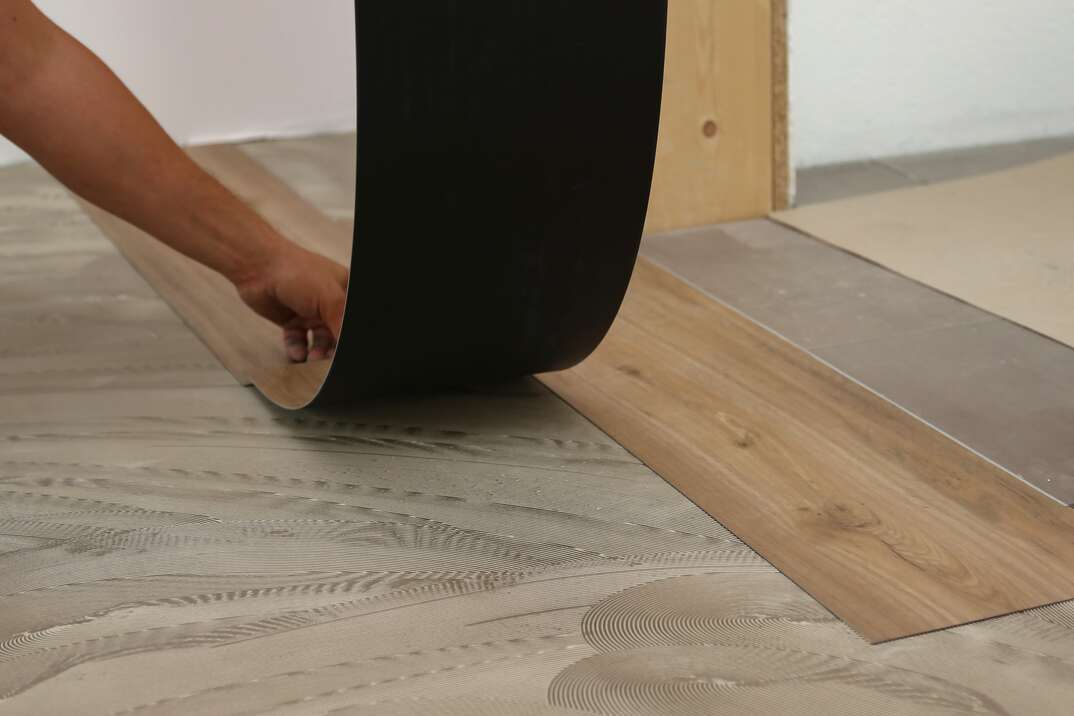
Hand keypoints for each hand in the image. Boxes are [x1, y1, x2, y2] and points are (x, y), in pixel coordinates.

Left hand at [233, 242, 348, 361]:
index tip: (345, 352)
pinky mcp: (293, 321)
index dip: (350, 336)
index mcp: (346, 291)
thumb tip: (347, 347)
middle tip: (329, 361)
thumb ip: (342, 324)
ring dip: (318, 353)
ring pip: (321, 342)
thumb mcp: (329, 297)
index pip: (352, 320)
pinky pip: (299, 341)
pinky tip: (297, 353)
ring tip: (312, 359)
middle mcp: (330, 303)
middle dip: (335, 350)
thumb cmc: (297, 272)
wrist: (258, 268)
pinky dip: (298, 349)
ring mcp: (311, 313)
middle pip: (339, 334)